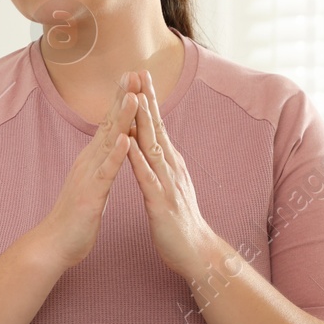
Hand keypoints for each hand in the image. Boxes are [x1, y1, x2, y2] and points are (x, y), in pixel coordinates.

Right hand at [30, 70, 138, 269]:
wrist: (55, 244)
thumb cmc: (75, 218)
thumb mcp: (91, 185)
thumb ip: (99, 165)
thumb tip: (108, 150)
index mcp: (92, 160)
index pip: (109, 125)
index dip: (121, 102)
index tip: (132, 79)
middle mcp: (89, 161)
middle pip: (108, 124)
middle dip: (122, 98)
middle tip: (133, 73)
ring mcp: (89, 176)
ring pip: (108, 142)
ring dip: (121, 119)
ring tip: (133, 97)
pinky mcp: (91, 194)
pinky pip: (106, 171)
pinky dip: (116, 154)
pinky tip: (124, 139)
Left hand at [123, 69, 219, 279]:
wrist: (196, 251)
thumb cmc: (179, 220)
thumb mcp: (170, 184)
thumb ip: (163, 164)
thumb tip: (156, 146)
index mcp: (169, 162)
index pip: (156, 126)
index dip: (148, 101)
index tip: (139, 76)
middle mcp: (170, 166)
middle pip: (156, 127)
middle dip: (147, 99)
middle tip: (139, 72)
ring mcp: (167, 182)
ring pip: (152, 146)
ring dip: (142, 121)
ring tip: (133, 97)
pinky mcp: (160, 202)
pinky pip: (146, 177)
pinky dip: (136, 159)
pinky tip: (127, 143)